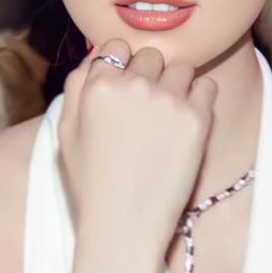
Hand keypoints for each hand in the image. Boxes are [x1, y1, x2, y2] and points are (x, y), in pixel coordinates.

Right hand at [59, 38, 216, 261]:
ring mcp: (167, 100)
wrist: (123, 226)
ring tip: (165, 119)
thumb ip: (76, 87)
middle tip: (144, 110)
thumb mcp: (65, 133)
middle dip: (148, 74)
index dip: (120, 65)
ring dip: (175, 85)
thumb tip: (96, 55)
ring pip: (180, 69)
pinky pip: (206, 87)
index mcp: (97, 86)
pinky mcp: (197, 119)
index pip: (116, 46)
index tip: (123, 89)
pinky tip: (183, 125)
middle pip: (150, 55)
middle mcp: (133, 86)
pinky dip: (198, 99)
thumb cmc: (89, 183)